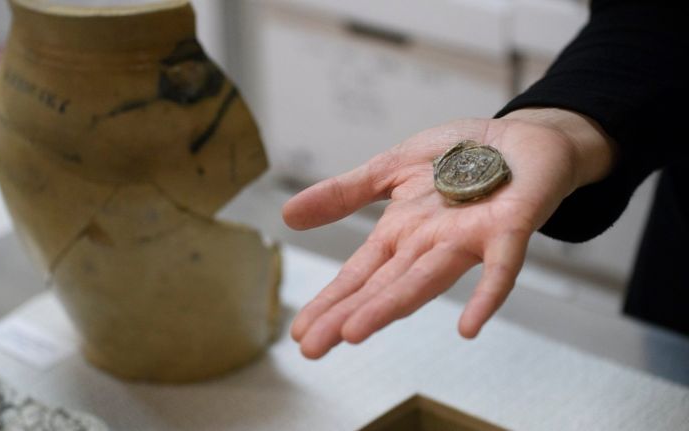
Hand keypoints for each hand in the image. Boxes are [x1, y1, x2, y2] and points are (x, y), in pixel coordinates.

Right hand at [283, 110, 613, 358]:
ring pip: (425, 278)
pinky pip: (499, 267)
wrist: (519, 137)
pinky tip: (468, 326)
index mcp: (401, 232)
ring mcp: (467, 239)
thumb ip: (345, 194)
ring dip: (392, 305)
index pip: (359, 274)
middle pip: (383, 284)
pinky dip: (486, 295)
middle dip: (347, 315)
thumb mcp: (390, 167)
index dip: (330, 301)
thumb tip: (287, 216)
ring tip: (355, 332)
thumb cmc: (459, 156)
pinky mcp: (508, 229)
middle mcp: (429, 244)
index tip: (300, 333)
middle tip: (312, 348)